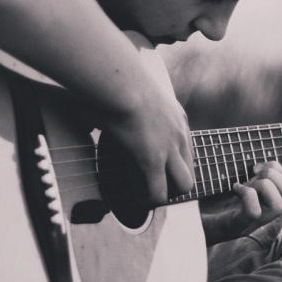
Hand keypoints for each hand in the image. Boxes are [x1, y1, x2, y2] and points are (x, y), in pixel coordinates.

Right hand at [100, 91, 194, 205]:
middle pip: (190, 168)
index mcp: (176, 115)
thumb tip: (91, 110)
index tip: (154, 165)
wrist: (120, 81)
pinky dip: (146, 200)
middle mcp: (179, 133)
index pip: (185, 146)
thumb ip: (121, 103)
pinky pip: (157, 193)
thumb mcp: (129, 93)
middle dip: (174, 182)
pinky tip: (132, 198)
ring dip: (165, 192)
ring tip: (144, 195)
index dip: (171, 160)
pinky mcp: (153, 160)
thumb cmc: (116, 80)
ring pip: (184, 185)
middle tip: (151, 185)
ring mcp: (170, 148)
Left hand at [201, 161, 281, 244]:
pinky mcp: (240, 225)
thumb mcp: (239, 183)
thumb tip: (259, 164)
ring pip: (278, 205)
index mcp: (270, 200)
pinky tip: (235, 189)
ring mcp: (256, 221)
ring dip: (260, 186)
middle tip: (252, 176)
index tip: (254, 168)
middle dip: (272, 176)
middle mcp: (268, 213)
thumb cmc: (214, 199)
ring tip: (244, 185)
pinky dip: (245, 194)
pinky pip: (254, 210)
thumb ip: (254, 175)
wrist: (194, 220)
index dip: (276, 169)